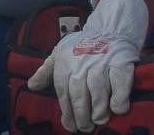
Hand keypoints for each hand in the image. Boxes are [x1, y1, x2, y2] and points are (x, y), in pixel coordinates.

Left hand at [26, 0, 147, 131]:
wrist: (109, 29)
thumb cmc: (82, 45)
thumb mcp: (59, 53)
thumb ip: (46, 71)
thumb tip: (32, 86)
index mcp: (64, 62)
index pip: (63, 91)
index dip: (67, 111)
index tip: (70, 125)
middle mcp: (81, 62)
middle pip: (79, 94)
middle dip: (81, 114)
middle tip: (85, 127)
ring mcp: (102, 62)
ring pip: (98, 91)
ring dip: (99, 110)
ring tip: (99, 120)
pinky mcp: (121, 62)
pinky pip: (120, 84)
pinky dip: (119, 98)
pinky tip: (117, 109)